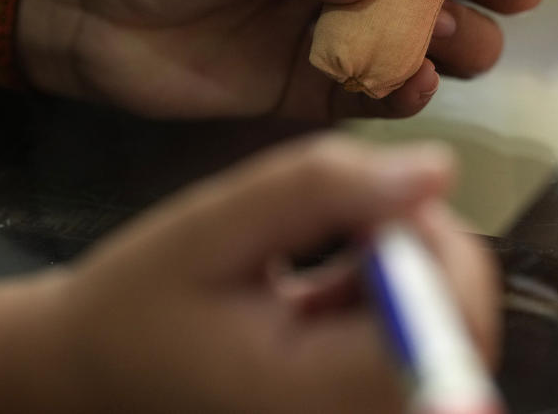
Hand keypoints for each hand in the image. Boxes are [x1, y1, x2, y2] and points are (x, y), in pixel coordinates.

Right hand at [44, 137, 500, 413]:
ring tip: (312, 256)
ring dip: (402, 264)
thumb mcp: (212, 228)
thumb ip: (319, 190)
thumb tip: (436, 167)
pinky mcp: (363, 403)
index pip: (447, 324)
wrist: (94, 376)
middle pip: (463, 326)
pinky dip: (387, 291)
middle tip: (341, 212)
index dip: (428, 240)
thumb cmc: (138, 306)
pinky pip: (417, 337)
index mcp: (320, 402)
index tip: (362, 199)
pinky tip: (321, 282)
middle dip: (421, 244)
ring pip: (447, 324)